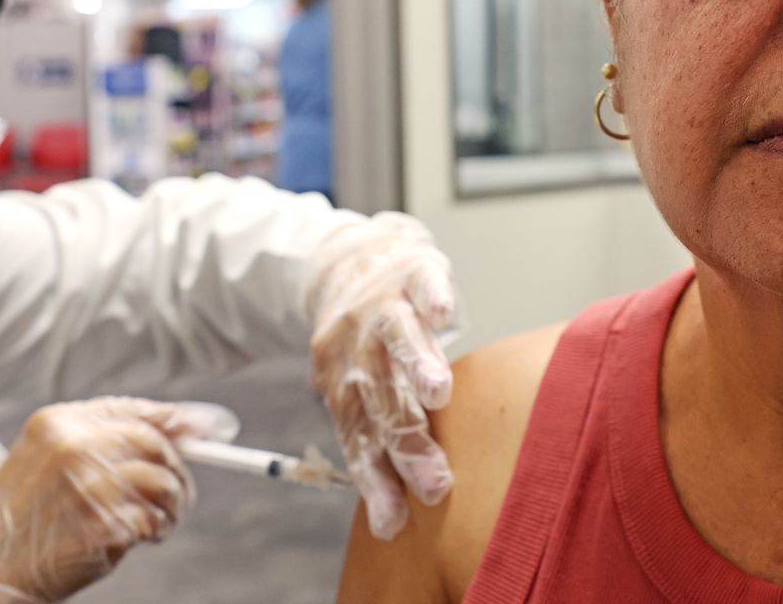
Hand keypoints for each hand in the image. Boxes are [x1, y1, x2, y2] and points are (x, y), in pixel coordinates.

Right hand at [0, 397, 238, 602]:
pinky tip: (142, 538)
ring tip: (159, 522)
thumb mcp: (48, 460)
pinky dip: (157, 530)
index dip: (181, 419)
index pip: (136, 411)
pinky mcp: (102, 525)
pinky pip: (153, 521)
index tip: (217, 428)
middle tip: (181, 494)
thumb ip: (104, 440)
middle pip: (157, 443)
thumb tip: (190, 428)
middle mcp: (75, 446)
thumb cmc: (21, 517)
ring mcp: (90, 485)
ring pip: (163, 481)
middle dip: (180, 469)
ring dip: (174, 505)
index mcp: (59, 422)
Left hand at [307, 212, 457, 539]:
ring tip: (437, 394)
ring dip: (415, 365)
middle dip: (406, 442)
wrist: (349, 260)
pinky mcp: (411, 271)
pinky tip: (443, 312)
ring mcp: (383, 306)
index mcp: (339, 380)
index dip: (373, 478)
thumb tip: (392, 522)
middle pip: (380, 398)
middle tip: (434, 483)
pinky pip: (420, 282)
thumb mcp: (357, 387)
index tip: (394, 521)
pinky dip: (430, 295)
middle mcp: (356, 346)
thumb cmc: (363, 340)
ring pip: (397, 338)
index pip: (356, 435)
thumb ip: (378, 437)